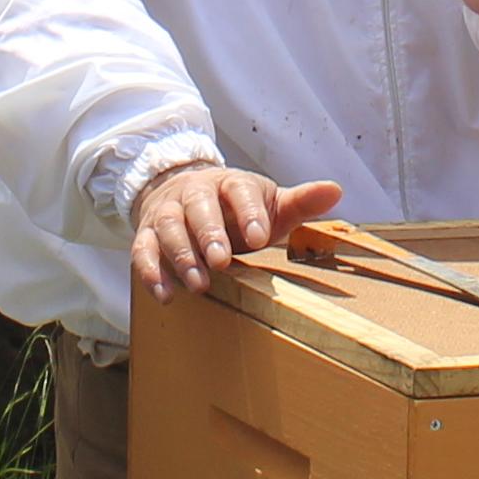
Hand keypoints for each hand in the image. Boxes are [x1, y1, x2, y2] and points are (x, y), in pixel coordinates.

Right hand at [130, 163, 343, 303]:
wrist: (182, 191)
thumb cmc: (235, 206)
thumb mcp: (268, 203)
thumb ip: (300, 202)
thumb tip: (336, 191)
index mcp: (230, 184)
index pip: (240, 191)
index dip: (249, 212)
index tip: (260, 236)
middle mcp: (195, 193)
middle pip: (198, 207)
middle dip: (209, 233)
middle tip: (222, 261)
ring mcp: (168, 212)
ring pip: (168, 227)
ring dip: (180, 255)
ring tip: (198, 284)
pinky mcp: (146, 233)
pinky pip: (142, 249)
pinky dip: (150, 271)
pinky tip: (165, 294)